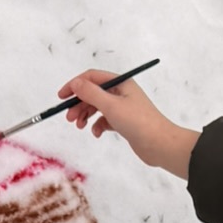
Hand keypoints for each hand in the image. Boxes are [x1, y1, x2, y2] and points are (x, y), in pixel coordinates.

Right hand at [57, 70, 199, 177]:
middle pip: (93, 93)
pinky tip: (97, 133)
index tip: (62, 97)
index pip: (92, 77)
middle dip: (79, 104)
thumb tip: (75, 83)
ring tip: (79, 126)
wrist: (160, 145)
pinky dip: (98, 126)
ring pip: (98, 107)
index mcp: (121, 83)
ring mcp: (123, 108)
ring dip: (86, 115)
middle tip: (69, 118)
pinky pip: (105, 120)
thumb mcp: (111, 105)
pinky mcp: (124, 122)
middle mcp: (122, 93)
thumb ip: (91, 93)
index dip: (75, 85)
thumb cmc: (138, 122)